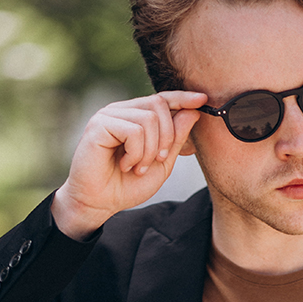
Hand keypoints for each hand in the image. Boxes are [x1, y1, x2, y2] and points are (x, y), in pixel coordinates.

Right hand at [52, 89, 206, 239]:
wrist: (99, 203)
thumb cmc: (126, 185)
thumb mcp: (161, 163)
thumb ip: (176, 139)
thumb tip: (193, 111)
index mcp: (136, 117)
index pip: (162, 98)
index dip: (182, 98)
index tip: (203, 100)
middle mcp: (122, 111)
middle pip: (159, 105)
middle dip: (167, 137)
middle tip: (157, 161)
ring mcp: (109, 115)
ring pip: (148, 119)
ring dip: (149, 150)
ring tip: (137, 168)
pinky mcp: (99, 124)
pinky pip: (134, 130)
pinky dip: (136, 153)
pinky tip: (126, 165)